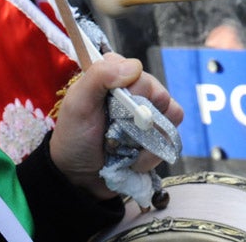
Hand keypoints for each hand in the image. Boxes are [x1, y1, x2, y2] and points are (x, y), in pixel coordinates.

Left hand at [50, 53, 183, 198]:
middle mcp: (135, 91)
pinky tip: (134, 159)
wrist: (78, 178)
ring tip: (126, 147)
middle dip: (140, 118)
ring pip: (170, 116)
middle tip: (118, 130)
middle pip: (158, 93)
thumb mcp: (78, 103)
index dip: (131, 89)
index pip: (137, 70)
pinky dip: (153, 153)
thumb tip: (135, 67)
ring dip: (149, 138)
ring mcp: (148, 114)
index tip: (114, 106)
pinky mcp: (156, 136)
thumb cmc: (74, 136)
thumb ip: (99, 76)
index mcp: (114, 75)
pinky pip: (171, 139)